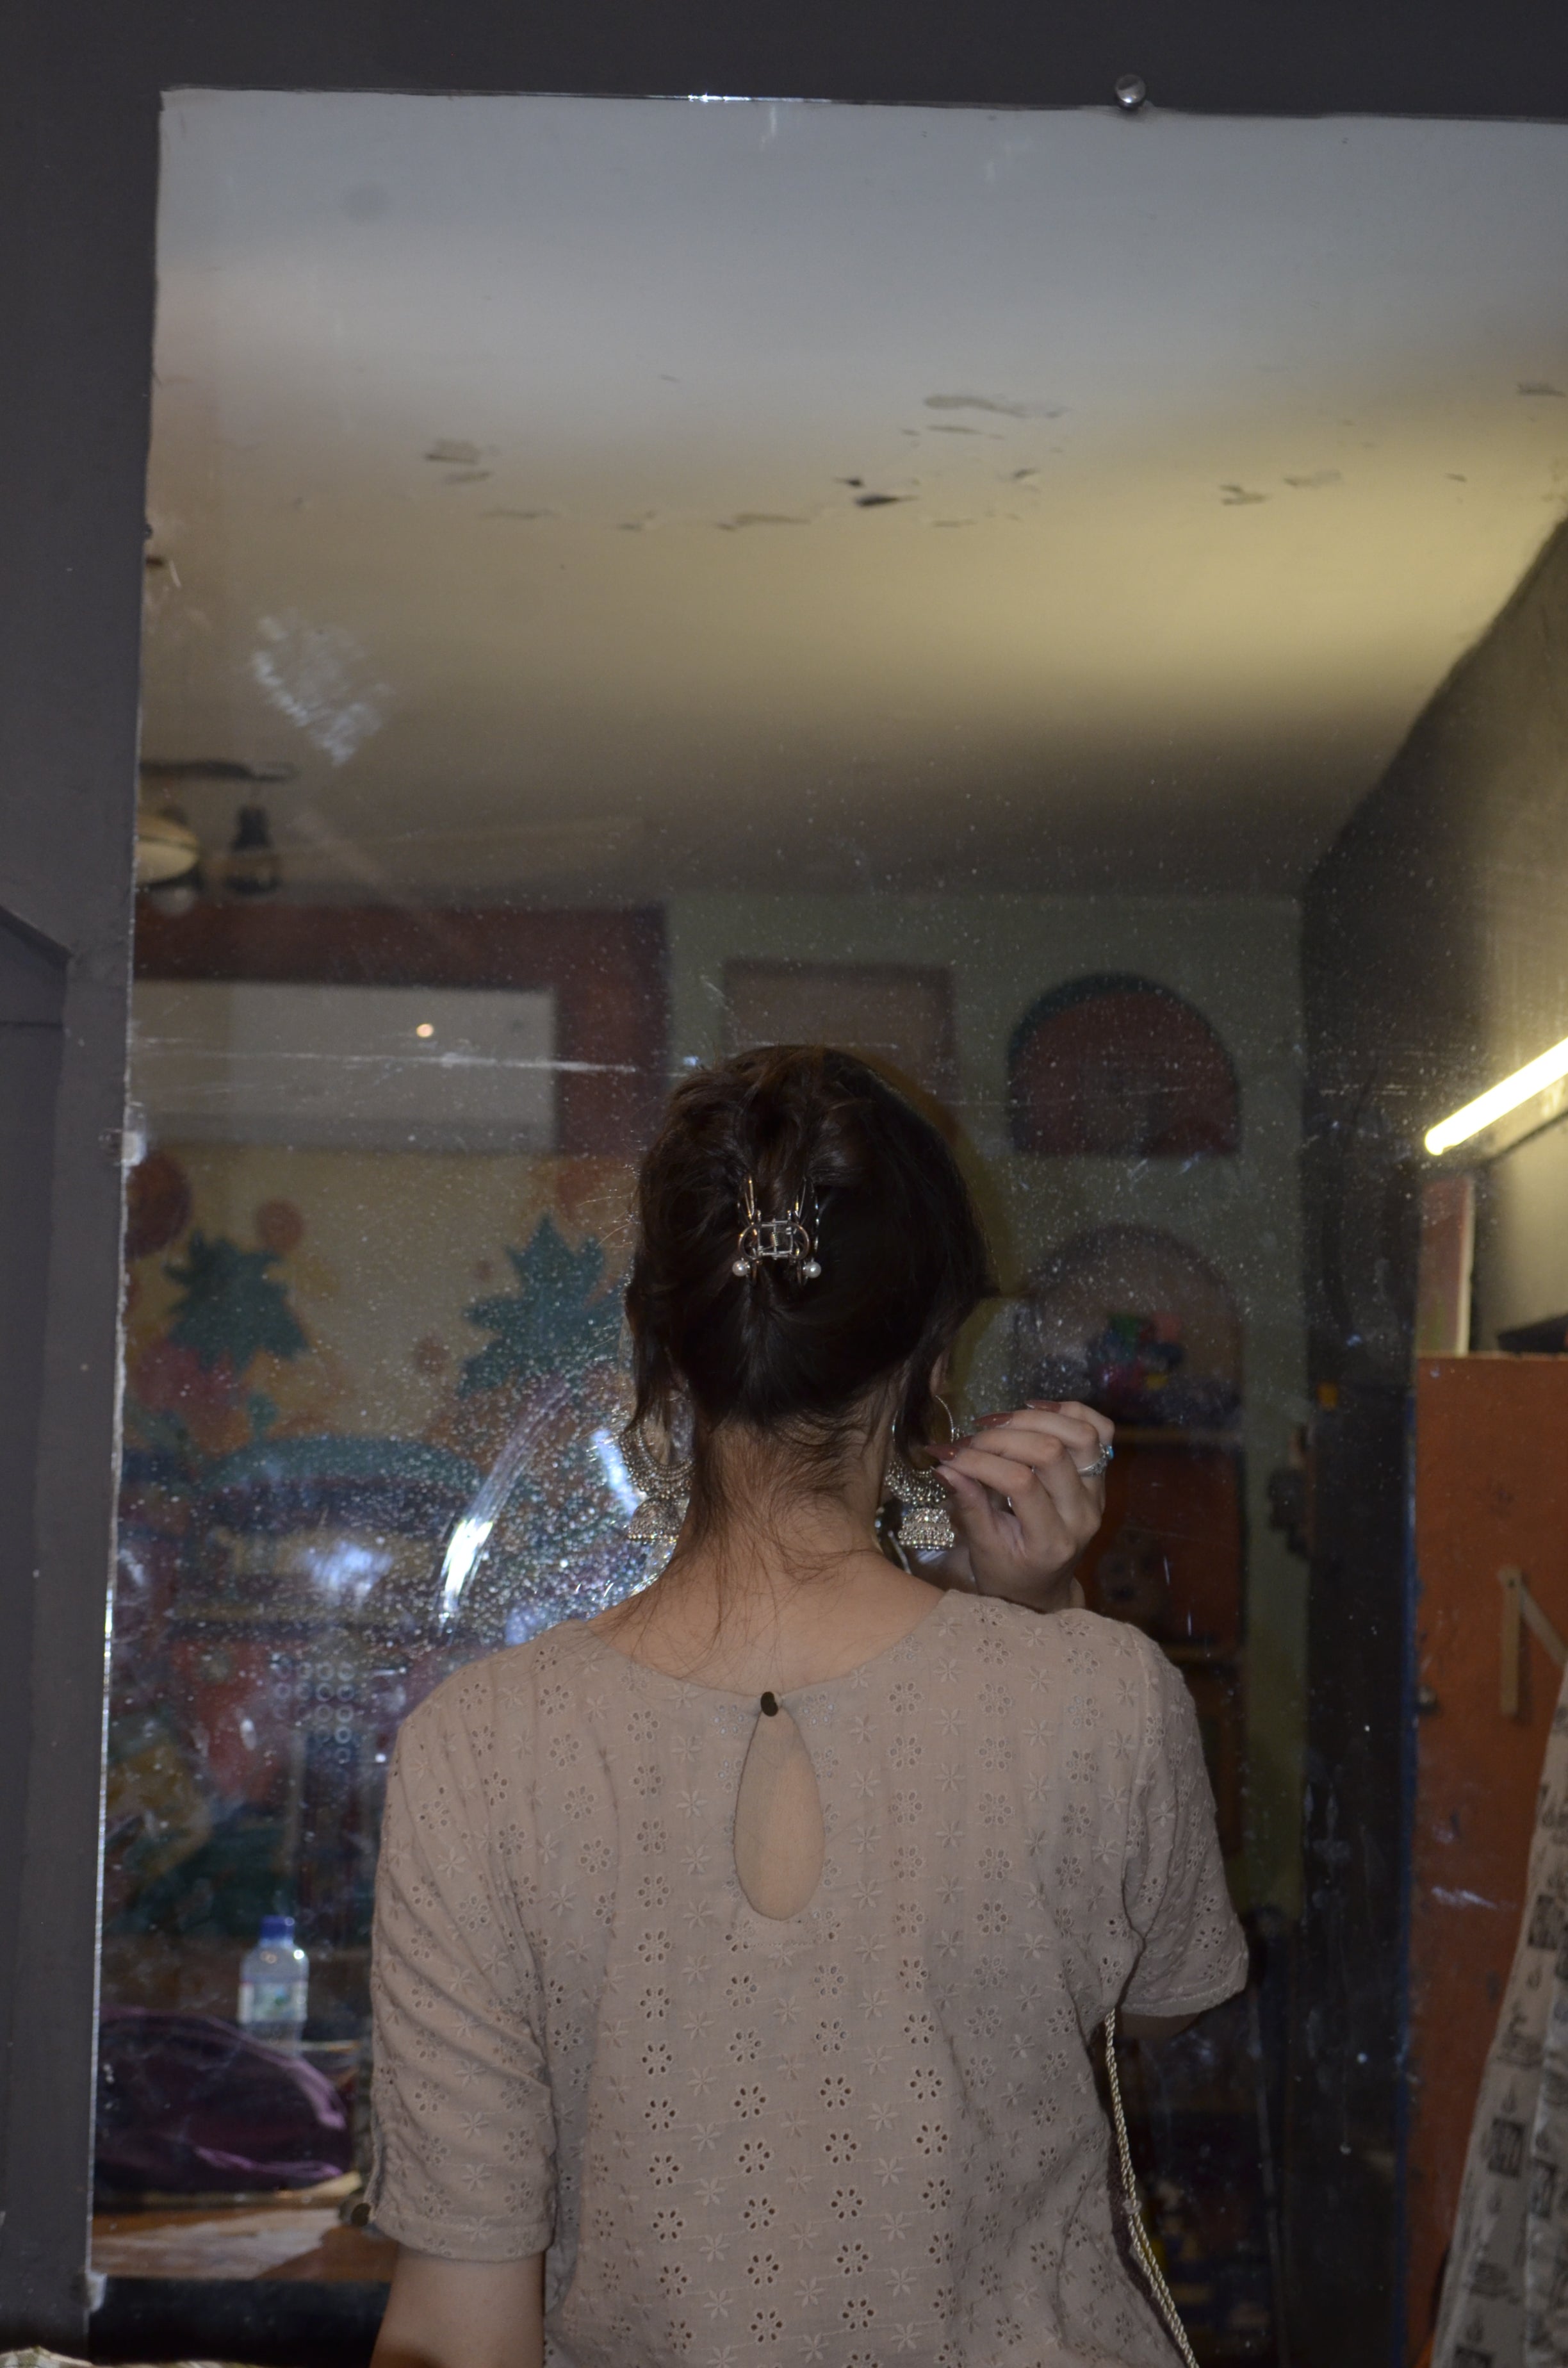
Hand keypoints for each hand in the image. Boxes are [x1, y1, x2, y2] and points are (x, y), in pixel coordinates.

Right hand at [928, 1401, 1111, 1612]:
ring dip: (1037, 1420)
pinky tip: (1034, 1412)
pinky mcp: (1101, 1478)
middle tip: (971, 1439)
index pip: (1020, 1483)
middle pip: (1051, 1452)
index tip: (948, 1455)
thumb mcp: (982, 1548)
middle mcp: (1083, 1515)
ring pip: (1083, 1435)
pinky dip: (1069, 1412)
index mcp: (1051, 1541)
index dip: (981, 1462)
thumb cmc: (1007, 1573)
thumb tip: (944, 1465)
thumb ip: (968, 1505)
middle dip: (1003, 1437)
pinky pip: (1101, 1431)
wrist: (1043, 1588)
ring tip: (1000, 1423)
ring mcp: (1097, 1494)